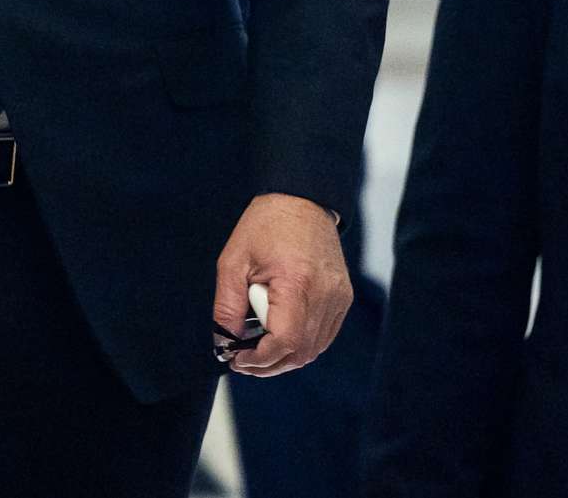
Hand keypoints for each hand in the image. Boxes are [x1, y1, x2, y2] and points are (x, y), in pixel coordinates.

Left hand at [210, 192, 349, 376]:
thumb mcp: (233, 262)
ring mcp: (338, 298)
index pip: (284, 341)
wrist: (301, 201)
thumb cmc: (266, 226)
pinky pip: (323, 336)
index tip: (237, 359)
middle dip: (269, 365)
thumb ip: (227, 306)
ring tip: (258, 351)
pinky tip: (280, 338)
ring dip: (285, 358)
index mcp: (297, 282)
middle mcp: (324, 294)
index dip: (260, 360)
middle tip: (244, 361)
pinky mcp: (342, 298)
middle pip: (300, 352)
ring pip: (314, 349)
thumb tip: (225, 342)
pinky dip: (301, 344)